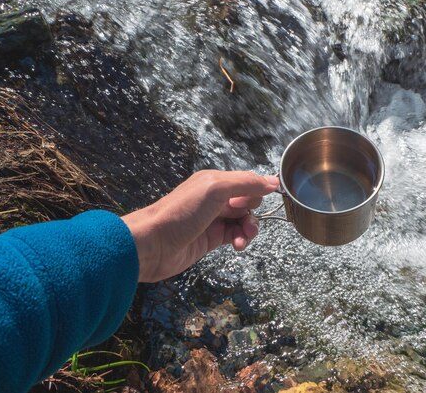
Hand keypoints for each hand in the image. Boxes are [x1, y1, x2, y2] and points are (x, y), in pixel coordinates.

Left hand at [122, 170, 278, 282]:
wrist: (153, 244)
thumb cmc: (179, 213)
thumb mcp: (215, 189)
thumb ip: (245, 183)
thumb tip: (273, 181)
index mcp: (215, 181)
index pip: (247, 182)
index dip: (254, 192)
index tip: (247, 203)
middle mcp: (215, 198)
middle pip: (248, 202)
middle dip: (253, 211)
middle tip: (242, 219)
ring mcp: (213, 219)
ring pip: (244, 220)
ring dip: (249, 229)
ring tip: (243, 237)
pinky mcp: (211, 238)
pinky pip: (236, 235)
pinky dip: (241, 240)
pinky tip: (237, 245)